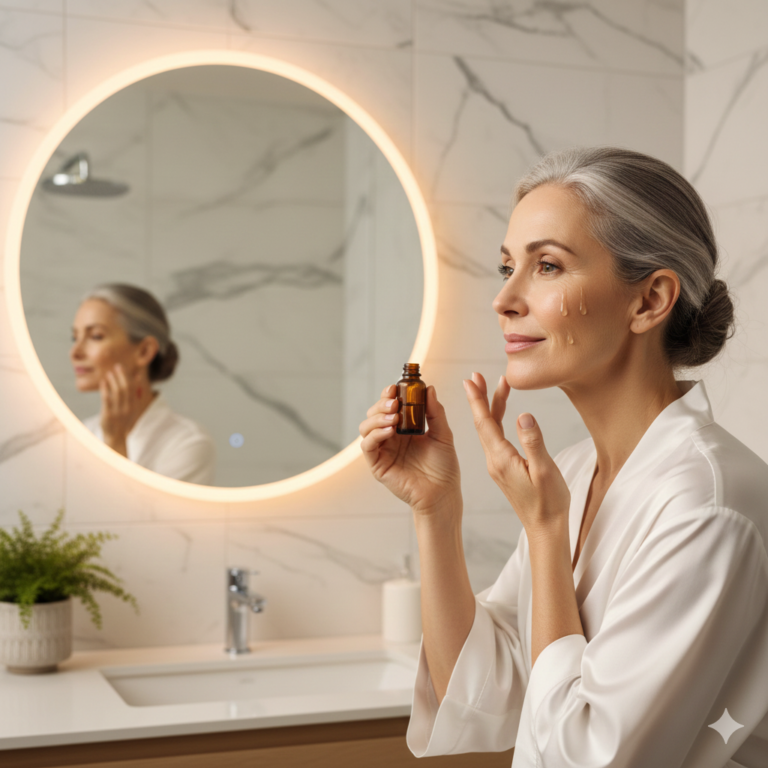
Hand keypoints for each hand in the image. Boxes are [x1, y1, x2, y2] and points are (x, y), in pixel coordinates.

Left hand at [99, 364, 144, 455]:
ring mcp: (119, 411)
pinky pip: (107, 400)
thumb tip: (137, 377)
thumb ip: (134, 392)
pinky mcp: (109, 415)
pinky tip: (102, 383)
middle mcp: (128, 407)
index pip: (133, 388)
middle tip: (117, 366)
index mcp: (134, 405)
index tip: (124, 367)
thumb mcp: (132, 406)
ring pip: (118, 393)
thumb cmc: (123, 419)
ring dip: (113, 381)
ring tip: (109, 373)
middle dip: (122, 376)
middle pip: (126, 388)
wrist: (116, 437)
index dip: (129, 376)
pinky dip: (105, 390)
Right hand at [359, 384, 461, 517]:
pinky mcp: (378, 465)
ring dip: (377, 418)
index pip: (390, 406)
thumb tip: (429, 388)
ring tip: (394, 417)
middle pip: (374, 414)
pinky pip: (367, 446)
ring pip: (366, 427)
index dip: (389, 395)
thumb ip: (435, 412)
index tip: (395, 386)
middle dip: (381, 404)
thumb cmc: (444, 467)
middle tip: (395, 402)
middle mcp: (390, 438)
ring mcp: (382, 451)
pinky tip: (389, 430)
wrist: (444, 493)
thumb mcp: (442, 434)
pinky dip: (374, 435)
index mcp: (404, 429)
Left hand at [464, 372, 569, 537]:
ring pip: (490, 430)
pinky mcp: (504, 468)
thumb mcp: (544, 470)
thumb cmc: (548, 501)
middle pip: (483, 423)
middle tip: (475, 376)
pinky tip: (503, 413)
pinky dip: (497, 421)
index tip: (469, 381)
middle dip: (480, 398)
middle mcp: (494, 460)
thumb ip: (534, 442)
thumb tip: (523, 415)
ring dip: (490, 407)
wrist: (545, 527)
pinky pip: (496, 439)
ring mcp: (498, 465)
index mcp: (501, 459)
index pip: (485, 424)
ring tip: (496, 386)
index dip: (477, 400)